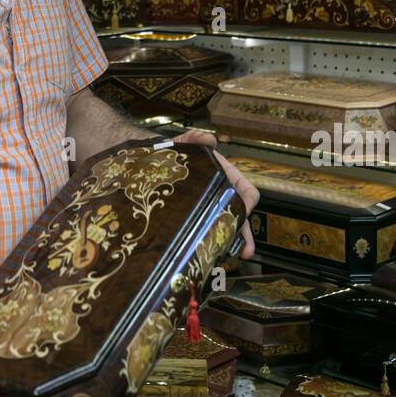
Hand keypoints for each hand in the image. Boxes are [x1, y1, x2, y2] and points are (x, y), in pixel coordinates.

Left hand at [173, 128, 258, 259]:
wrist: (147, 165)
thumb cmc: (171, 154)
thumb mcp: (184, 143)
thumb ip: (197, 138)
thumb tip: (210, 140)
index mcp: (224, 180)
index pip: (246, 192)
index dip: (248, 202)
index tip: (244, 211)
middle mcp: (219, 197)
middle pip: (237, 218)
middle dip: (244, 235)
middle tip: (245, 252)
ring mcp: (206, 211)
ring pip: (222, 229)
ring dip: (226, 244)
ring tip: (223, 258)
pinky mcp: (191, 221)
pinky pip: (203, 235)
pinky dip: (206, 245)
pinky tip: (201, 256)